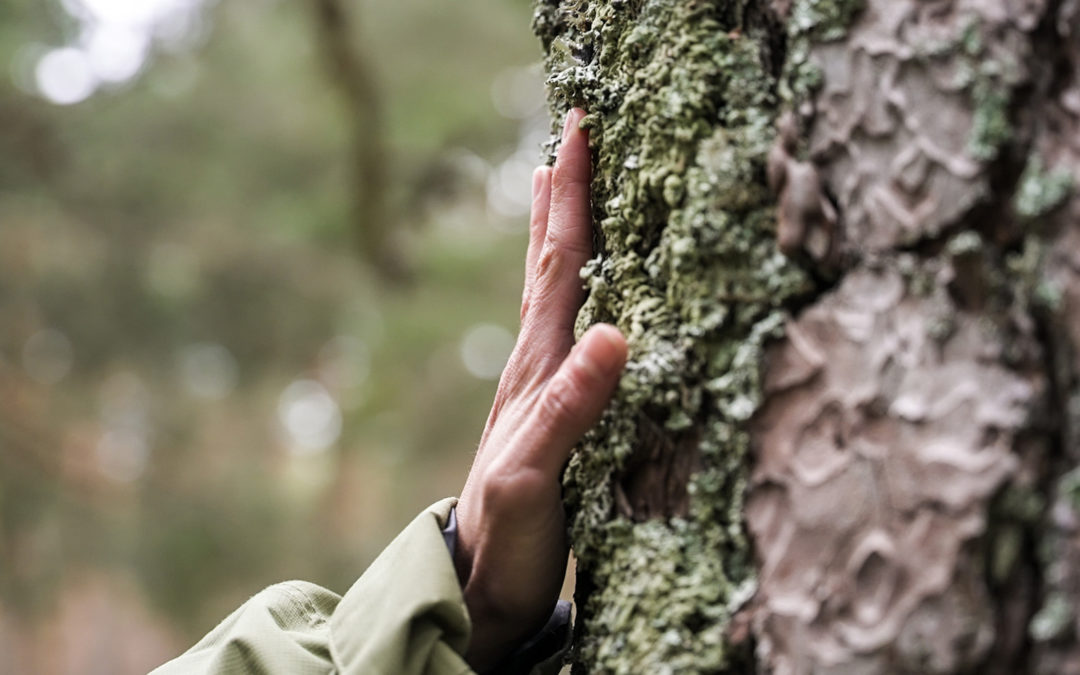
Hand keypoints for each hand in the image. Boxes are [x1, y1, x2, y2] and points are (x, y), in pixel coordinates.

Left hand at [454, 108, 627, 669]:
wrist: (475, 586)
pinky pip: (556, 329)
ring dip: (555, 233)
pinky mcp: (544, 412)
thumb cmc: (508, 536)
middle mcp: (532, 366)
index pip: (558, 266)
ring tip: (554, 188)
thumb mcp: (538, 473)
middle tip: (569, 134)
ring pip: (546, 292)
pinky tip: (573, 292)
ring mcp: (534, 387)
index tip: (577, 131)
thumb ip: (571, 406)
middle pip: (548, 264)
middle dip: (561, 196)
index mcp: (535, 370)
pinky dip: (564, 290)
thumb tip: (612, 332)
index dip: (569, 198)